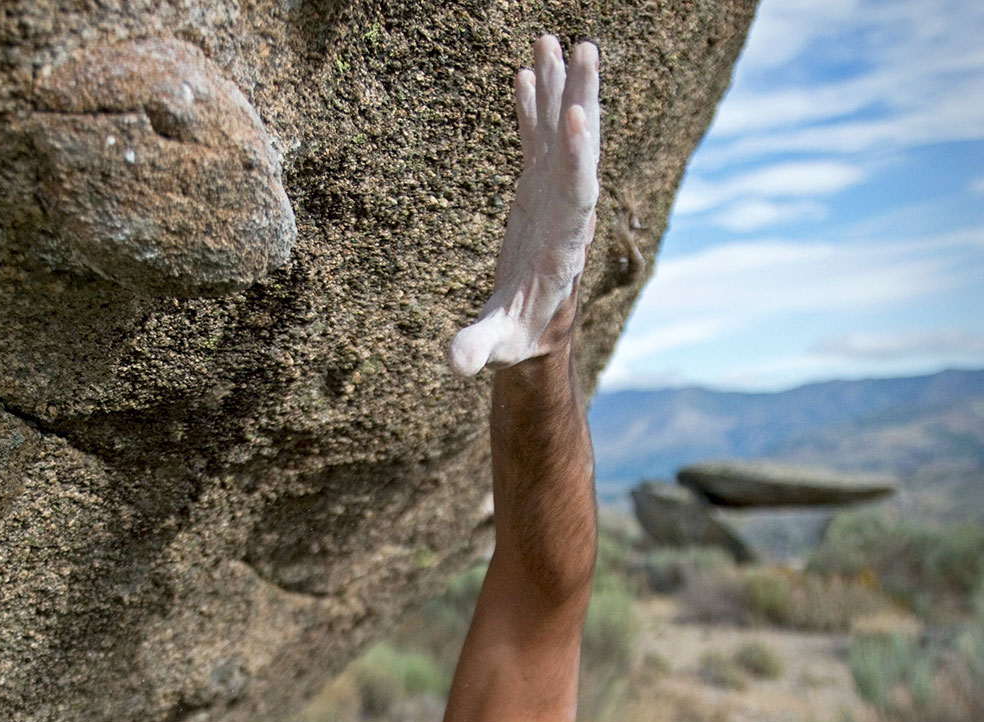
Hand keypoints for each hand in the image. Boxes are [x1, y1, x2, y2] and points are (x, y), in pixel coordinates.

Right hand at [448, 36, 600, 376]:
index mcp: (562, 247)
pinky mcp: (537, 193)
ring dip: (561, 88)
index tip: (577, 116)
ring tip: (554, 40)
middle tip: (584, 49)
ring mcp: (553, 198)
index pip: (576, 195)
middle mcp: (567, 215)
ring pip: (562, 136)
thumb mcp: (497, 348)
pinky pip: (538, 141)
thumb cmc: (517, 342)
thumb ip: (477, 349)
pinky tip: (528, 71)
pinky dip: (535, 107)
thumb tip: (453, 365)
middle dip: (581, 101)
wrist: (536, 332)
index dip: (576, 157)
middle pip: (579, 152)